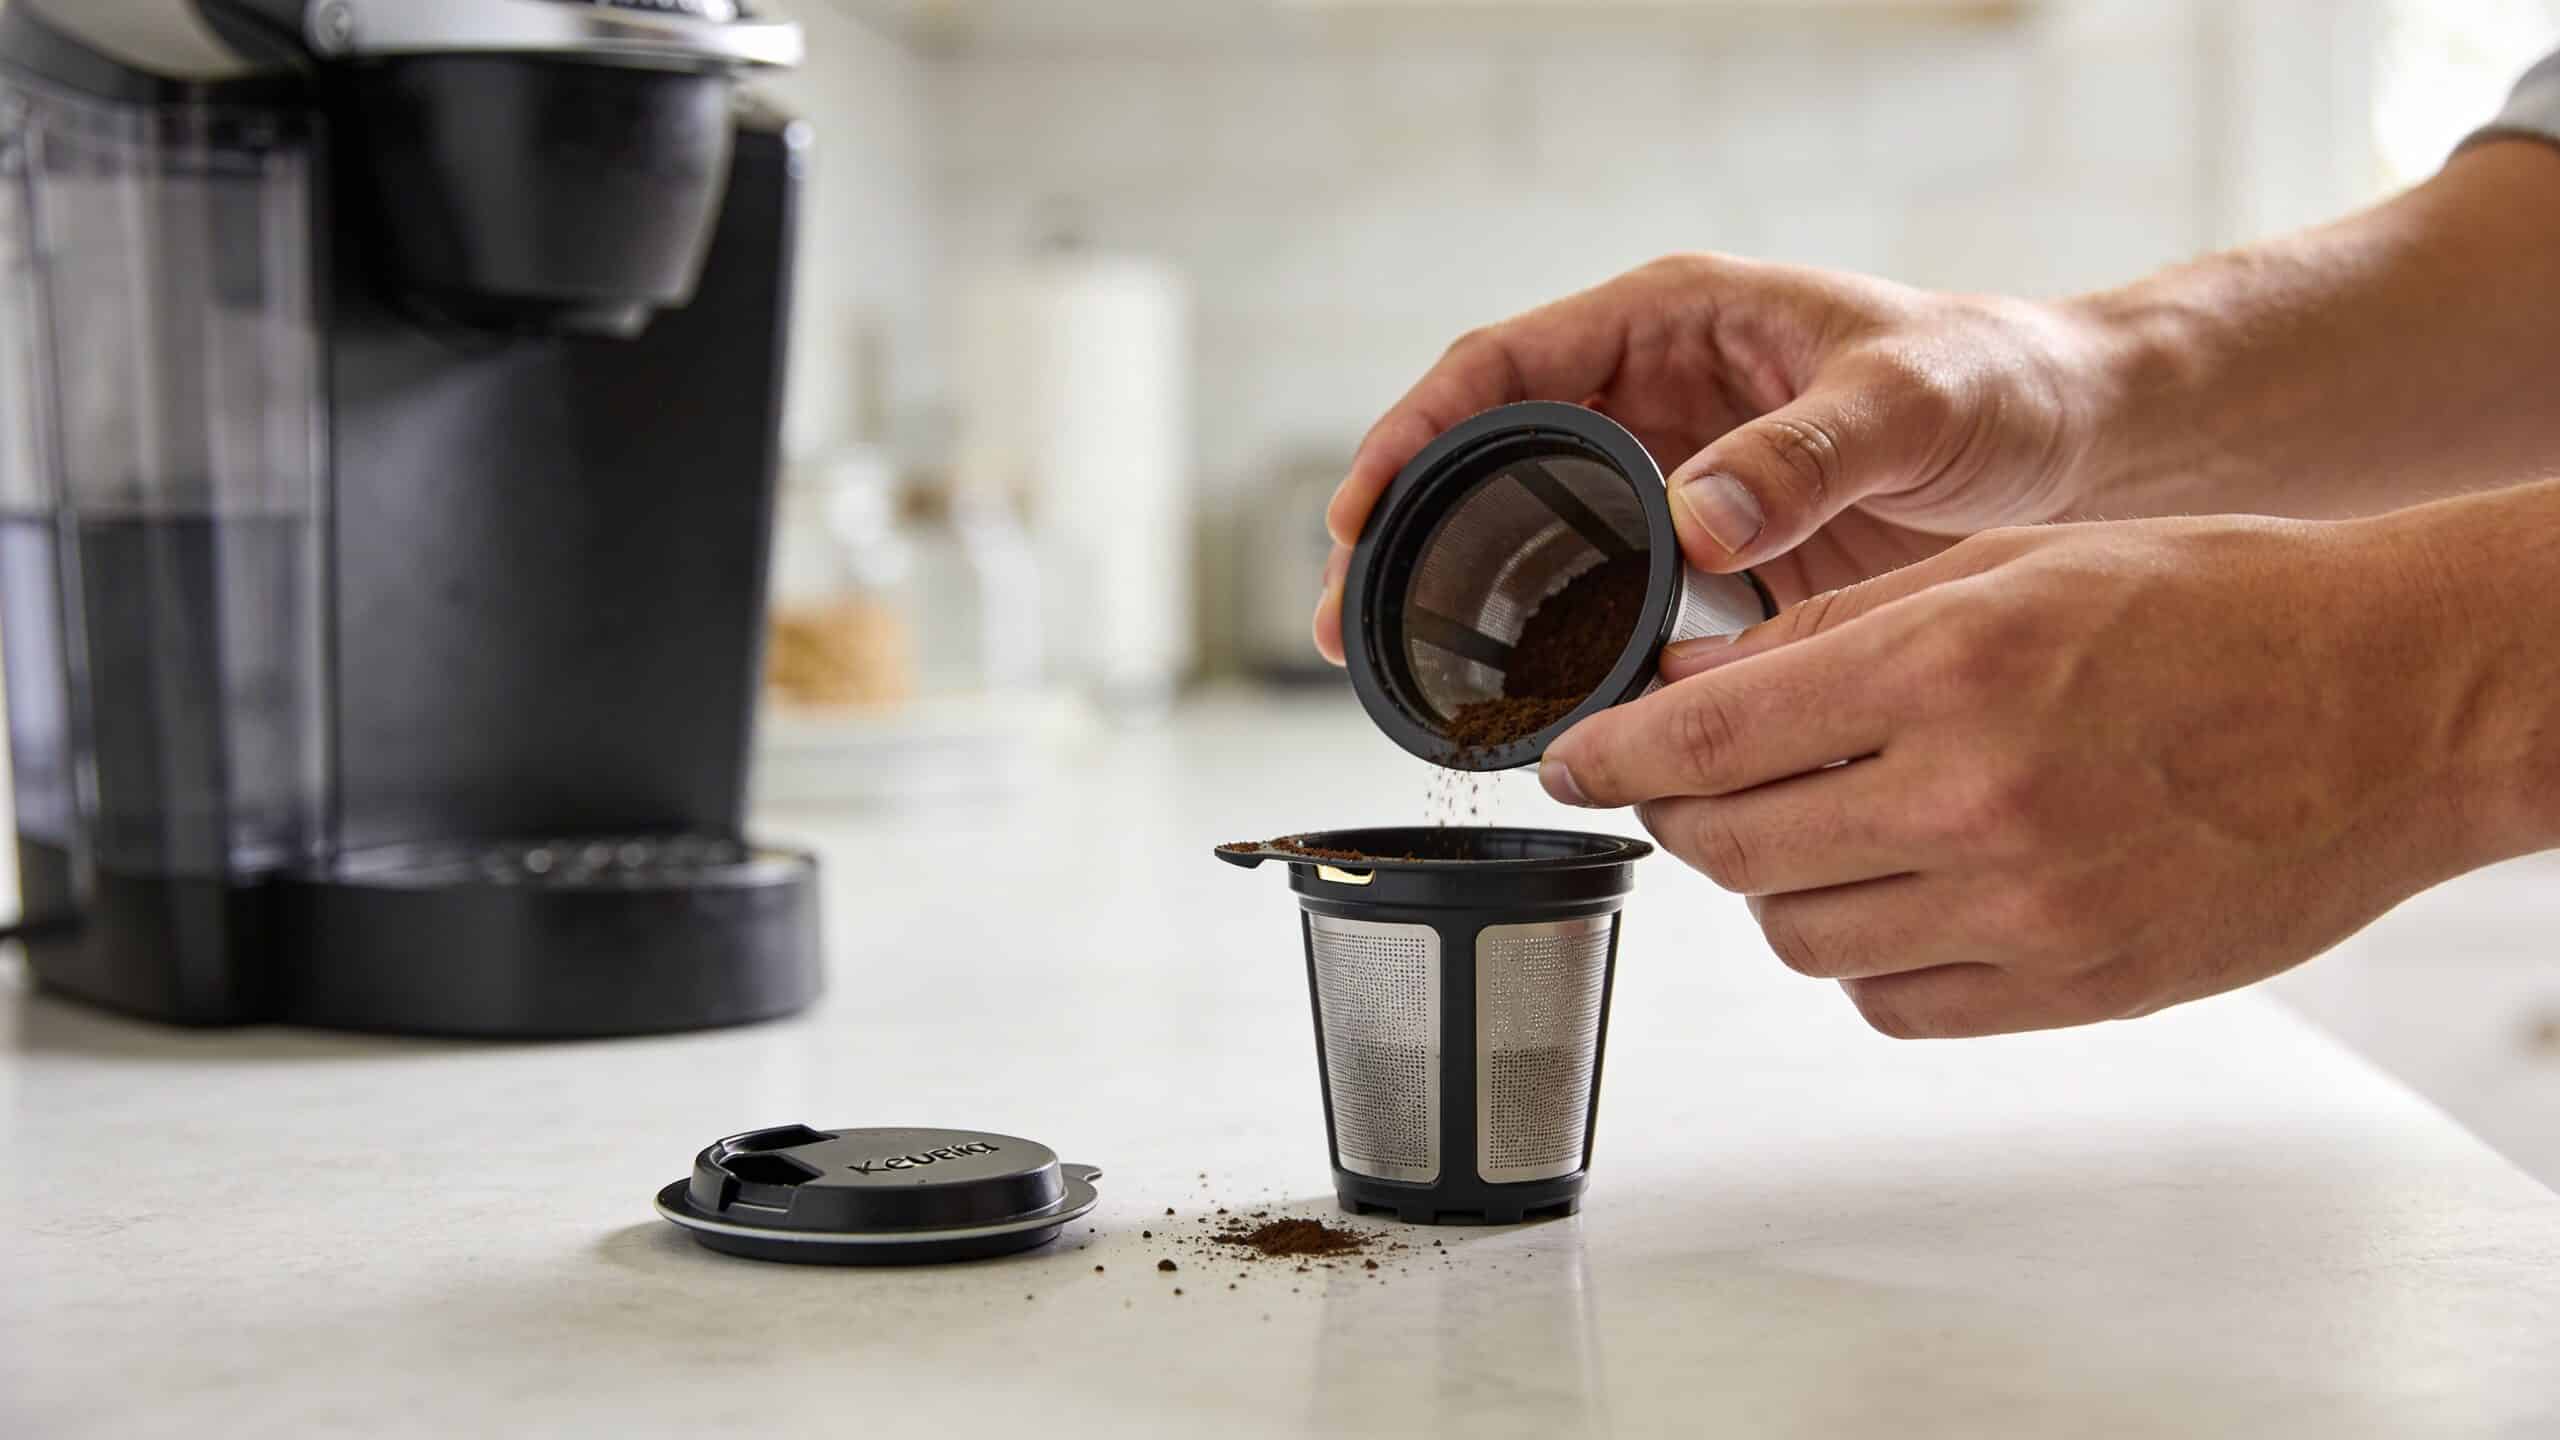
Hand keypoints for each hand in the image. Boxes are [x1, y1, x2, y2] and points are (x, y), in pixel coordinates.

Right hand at [1314, 253, 2110, 661]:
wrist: (2090, 445)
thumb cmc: (2007, 383)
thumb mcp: (1911, 401)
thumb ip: (1802, 455)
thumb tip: (1694, 522)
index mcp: (1674, 320)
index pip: (1502, 366)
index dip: (1415, 435)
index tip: (1360, 512)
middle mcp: (1656, 392)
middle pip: (1488, 458)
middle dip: (1407, 535)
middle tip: (1347, 622)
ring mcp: (1675, 474)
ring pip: (1534, 533)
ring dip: (1467, 600)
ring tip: (1405, 680)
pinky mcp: (1709, 551)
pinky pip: (1606, 593)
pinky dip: (1556, 644)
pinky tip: (1528, 704)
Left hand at [1537, 512, 2526, 1037]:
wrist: (2396, 701)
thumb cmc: (2215, 606)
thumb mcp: (2009, 563)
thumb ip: (1835, 630)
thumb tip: (1689, 683)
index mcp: (1948, 670)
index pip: (1706, 740)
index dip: (1607, 755)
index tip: (1566, 757)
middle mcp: (1974, 800)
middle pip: (1730, 850)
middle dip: (1675, 817)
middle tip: (1678, 785)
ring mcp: (2026, 912)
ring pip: (1801, 935)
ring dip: (1774, 883)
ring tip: (1815, 824)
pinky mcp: (2072, 988)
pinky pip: (1893, 1002)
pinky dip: (1866, 953)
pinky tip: (1897, 889)